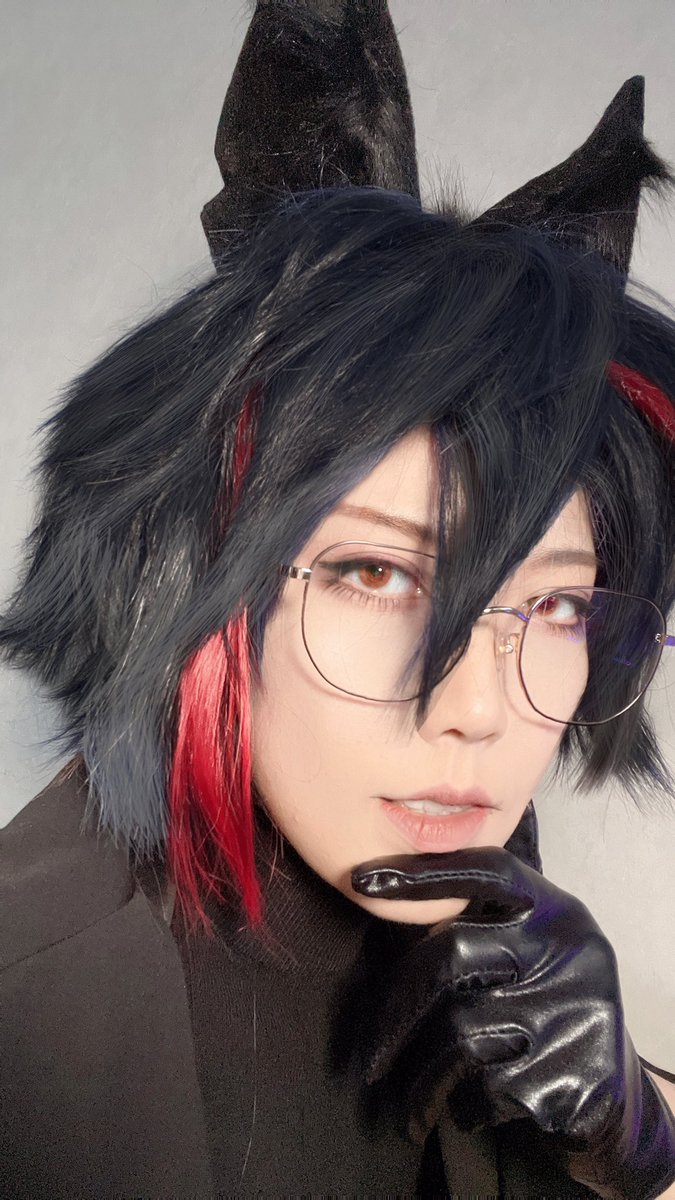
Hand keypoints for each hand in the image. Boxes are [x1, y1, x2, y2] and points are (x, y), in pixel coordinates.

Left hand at [351, 848, 674, 1199]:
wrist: (611, 1101)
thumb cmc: (543, 1016)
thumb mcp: (531, 957)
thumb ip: (481, 932)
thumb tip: (383, 920)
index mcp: (555, 911)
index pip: (486, 869)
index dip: (422, 871)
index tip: (362, 881)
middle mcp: (568, 948)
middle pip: (451, 953)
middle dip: (397, 1009)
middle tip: (370, 1057)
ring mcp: (573, 1009)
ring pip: (458, 1032)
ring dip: (422, 1078)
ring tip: (409, 1101)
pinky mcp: (572, 1074)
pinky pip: (484, 1088)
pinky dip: (461, 1107)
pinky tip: (465, 1111)